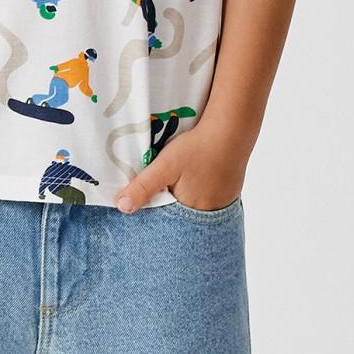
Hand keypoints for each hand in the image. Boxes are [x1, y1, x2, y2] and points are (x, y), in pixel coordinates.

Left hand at [114, 123, 247, 213]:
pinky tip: (195, 179)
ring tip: (180, 182)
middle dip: (169, 208)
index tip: (146, 202)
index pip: (166, 223)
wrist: (232, 130)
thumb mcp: (164, 166)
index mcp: (190, 214)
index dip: (154, 214)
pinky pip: (208, 200)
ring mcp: (222, 206)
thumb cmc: (197, 148)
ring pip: (194, 210)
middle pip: (181, 218)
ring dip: (183, 201)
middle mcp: (209, 216)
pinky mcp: (229, 194)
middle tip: (164, 188)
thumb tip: (122, 208)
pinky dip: (198, 194)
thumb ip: (143, 187)